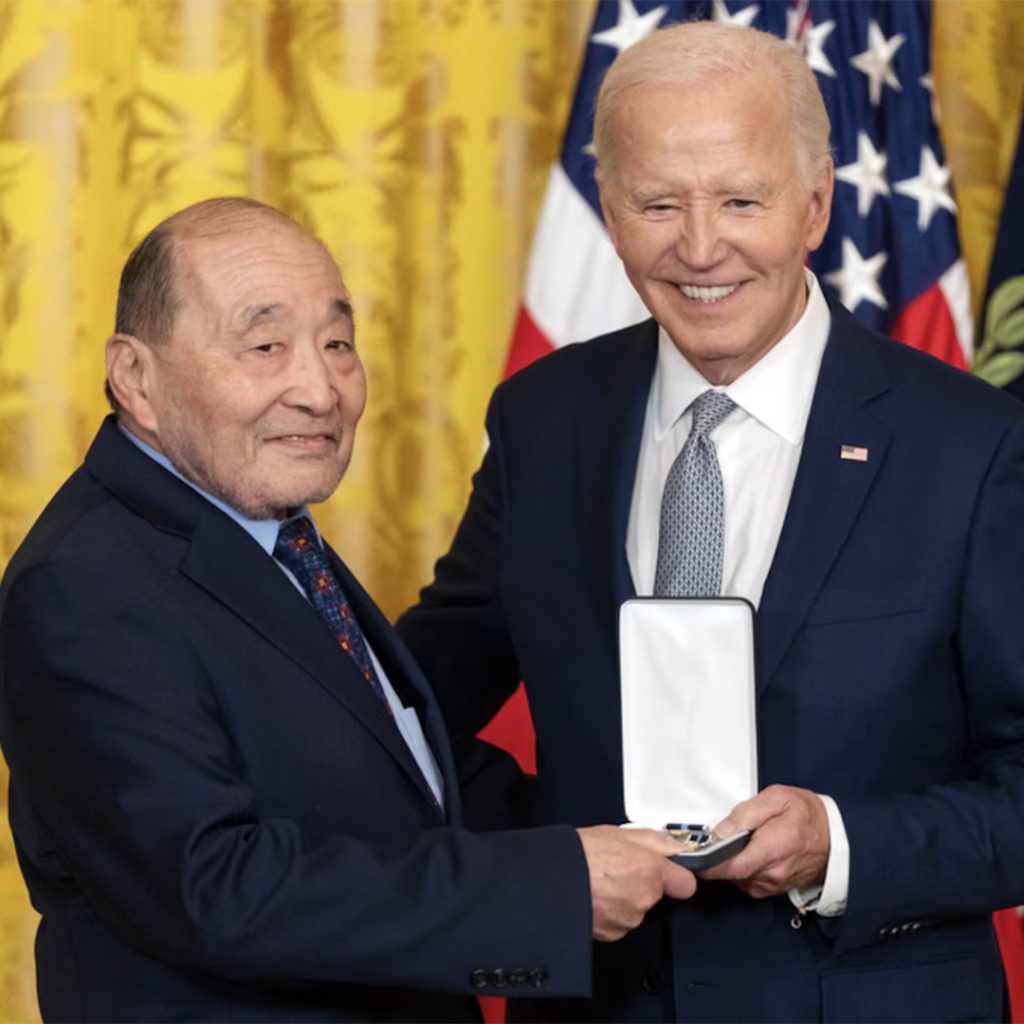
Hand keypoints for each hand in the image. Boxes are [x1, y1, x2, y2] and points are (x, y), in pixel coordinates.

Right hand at [576, 825, 695, 941]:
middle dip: (642, 883)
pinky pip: (620, 921)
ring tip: (601, 881)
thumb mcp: (616, 832)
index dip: (677, 876)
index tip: (670, 872)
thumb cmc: (577, 855)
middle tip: (619, 869)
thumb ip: (649, 839)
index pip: (685, 883)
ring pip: (636, 908)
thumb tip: (667, 844)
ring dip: (624, 897)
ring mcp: (629, 918)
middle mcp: (644, 897)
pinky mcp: (613, 933)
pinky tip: (595, 896)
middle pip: (656, 894)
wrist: (549, 881)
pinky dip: (610, 911)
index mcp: (649, 869)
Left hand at [699, 785, 829, 897]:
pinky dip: (741, 867)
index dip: (708, 863)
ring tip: (740, 840)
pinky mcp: (771, 889)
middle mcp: (772, 874)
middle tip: (716, 837)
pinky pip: (746, 880)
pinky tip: (749, 851)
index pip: (732, 866)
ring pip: (735, 877)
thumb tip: (721, 831)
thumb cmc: (809, 816)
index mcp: (773, 850)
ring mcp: (772, 885)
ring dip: (730, 861)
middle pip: (729, 872)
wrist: (837, 839)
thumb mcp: (777, 799)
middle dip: (717, 856)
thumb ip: (746, 813)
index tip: (693, 854)